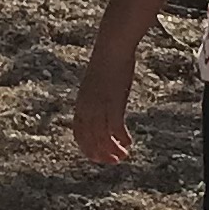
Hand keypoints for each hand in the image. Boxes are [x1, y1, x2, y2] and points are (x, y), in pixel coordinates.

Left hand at [70, 50, 135, 171]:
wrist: (112, 47)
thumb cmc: (106, 62)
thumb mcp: (96, 84)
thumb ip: (96, 98)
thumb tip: (101, 106)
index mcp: (81, 103)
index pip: (79, 133)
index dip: (87, 147)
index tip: (97, 156)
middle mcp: (87, 107)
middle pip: (90, 139)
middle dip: (100, 153)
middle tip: (113, 161)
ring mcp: (100, 106)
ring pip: (103, 137)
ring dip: (112, 150)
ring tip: (122, 156)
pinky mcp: (114, 102)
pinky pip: (116, 128)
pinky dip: (121, 138)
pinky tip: (129, 143)